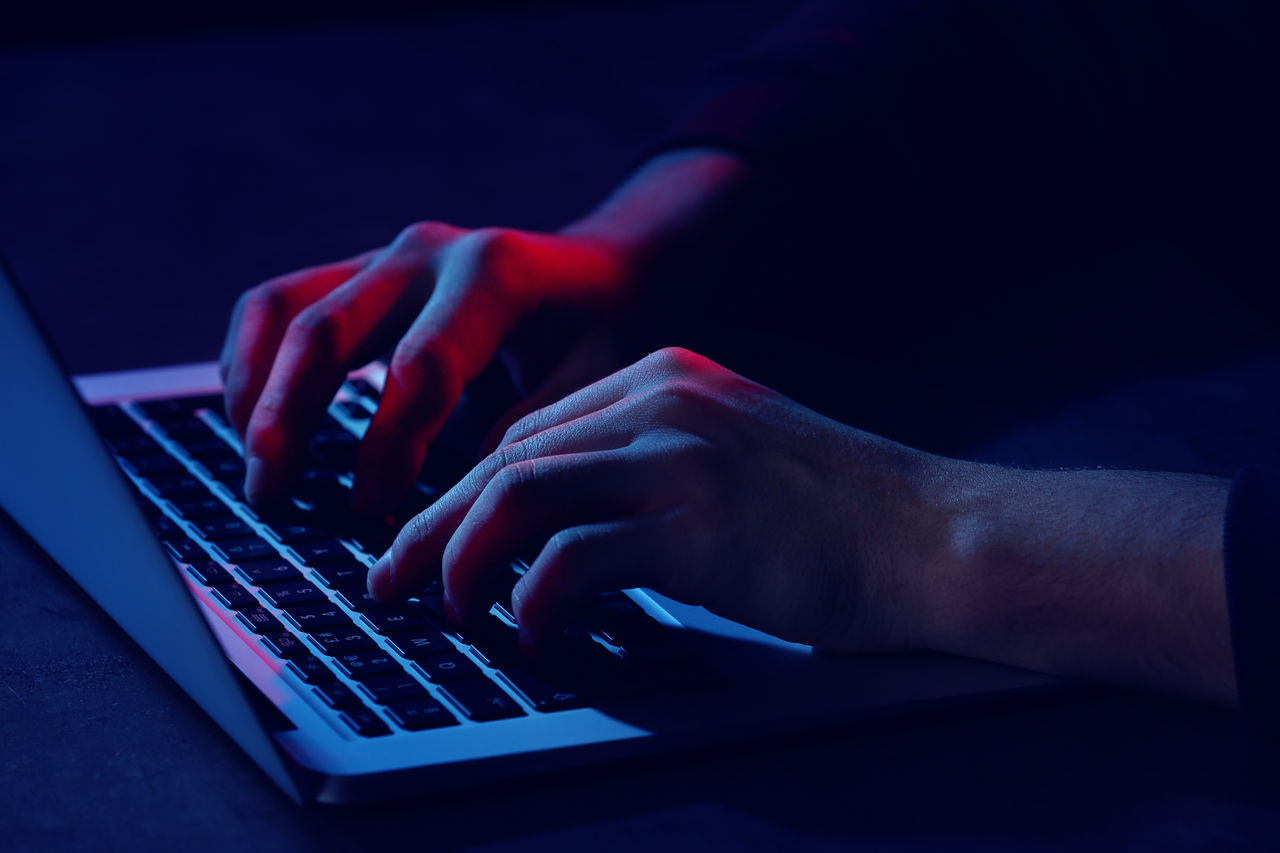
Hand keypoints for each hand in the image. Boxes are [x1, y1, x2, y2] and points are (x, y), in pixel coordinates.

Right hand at [219, 224, 630, 511]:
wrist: (600, 271)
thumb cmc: (603, 333)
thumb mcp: (598, 380)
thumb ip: (534, 432)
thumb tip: (460, 500)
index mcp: (495, 275)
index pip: (421, 368)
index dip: (389, 449)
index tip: (374, 515)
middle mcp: (429, 253)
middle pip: (328, 330)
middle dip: (290, 418)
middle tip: (273, 493)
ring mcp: (386, 256)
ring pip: (284, 309)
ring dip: (255, 390)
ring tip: (257, 466)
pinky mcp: (360, 270)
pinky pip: (278, 302)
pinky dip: (250, 360)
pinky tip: (251, 421)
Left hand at [368, 347, 946, 654]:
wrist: (935, 535)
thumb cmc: (838, 514)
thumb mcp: (732, 458)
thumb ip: (650, 467)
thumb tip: (563, 524)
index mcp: (665, 379)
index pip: (530, 430)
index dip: (466, 491)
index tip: (433, 540)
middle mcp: (661, 401)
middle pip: (506, 457)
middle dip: (435, 525)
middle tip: (393, 579)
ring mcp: (678, 456)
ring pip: (517, 493)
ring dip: (461, 556)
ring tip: (440, 608)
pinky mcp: (695, 524)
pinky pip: (572, 557)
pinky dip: (533, 600)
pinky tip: (529, 633)